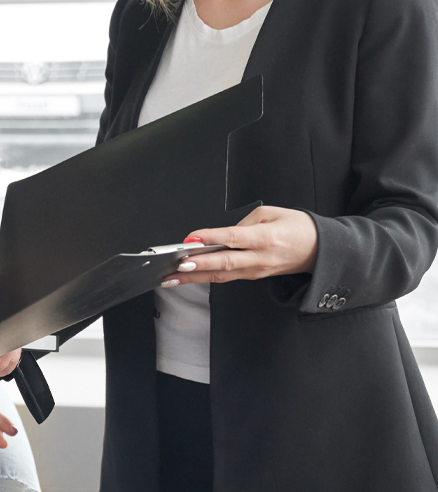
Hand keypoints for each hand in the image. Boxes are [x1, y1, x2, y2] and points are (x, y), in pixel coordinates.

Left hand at [162, 206, 318, 286]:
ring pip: (221, 275)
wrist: (321, 250)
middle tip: (177, 266)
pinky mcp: (253, 276)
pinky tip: (188, 277)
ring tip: (171, 277)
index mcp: (265, 238)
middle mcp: (259, 258)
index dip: (211, 239)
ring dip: (195, 277)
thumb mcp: (272, 213)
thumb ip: (244, 222)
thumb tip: (220, 234)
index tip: (191, 240)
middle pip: (224, 263)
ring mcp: (256, 270)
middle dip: (198, 266)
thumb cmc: (297, 227)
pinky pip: (227, 277)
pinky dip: (206, 277)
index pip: (233, 239)